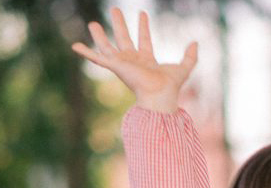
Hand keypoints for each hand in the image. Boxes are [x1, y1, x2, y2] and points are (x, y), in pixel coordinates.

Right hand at [71, 7, 196, 113]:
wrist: (159, 95)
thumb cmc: (171, 86)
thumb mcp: (184, 67)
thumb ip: (190, 56)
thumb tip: (196, 42)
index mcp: (147, 60)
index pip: (144, 39)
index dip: (143, 26)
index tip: (142, 13)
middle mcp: (132, 61)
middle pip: (124, 39)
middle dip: (119, 24)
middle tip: (115, 9)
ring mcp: (122, 63)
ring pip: (108, 46)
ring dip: (100, 35)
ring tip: (92, 22)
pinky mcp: (114, 66)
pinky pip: (97, 58)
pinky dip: (86, 52)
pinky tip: (74, 45)